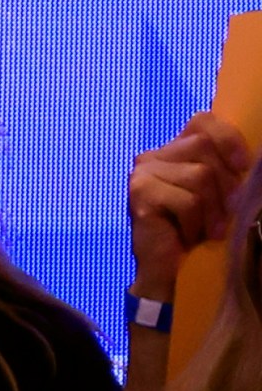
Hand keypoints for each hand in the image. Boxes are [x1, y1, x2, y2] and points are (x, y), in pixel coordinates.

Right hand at [128, 111, 251, 297]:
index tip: (242, 167)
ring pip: (199, 175)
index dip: (228, 138)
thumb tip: (250, 162)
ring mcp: (143, 173)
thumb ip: (222, 169)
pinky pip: (187, 200)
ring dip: (212, 209)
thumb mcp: (215, 194)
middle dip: (224, 183)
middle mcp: (152, 156)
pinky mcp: (140, 193)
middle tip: (223, 213)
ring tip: (207, 230)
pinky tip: (188, 236)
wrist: (165, 269)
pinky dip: (196, 223)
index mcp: (172, 151)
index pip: (202, 121)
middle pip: (203, 147)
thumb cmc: (194, 230)